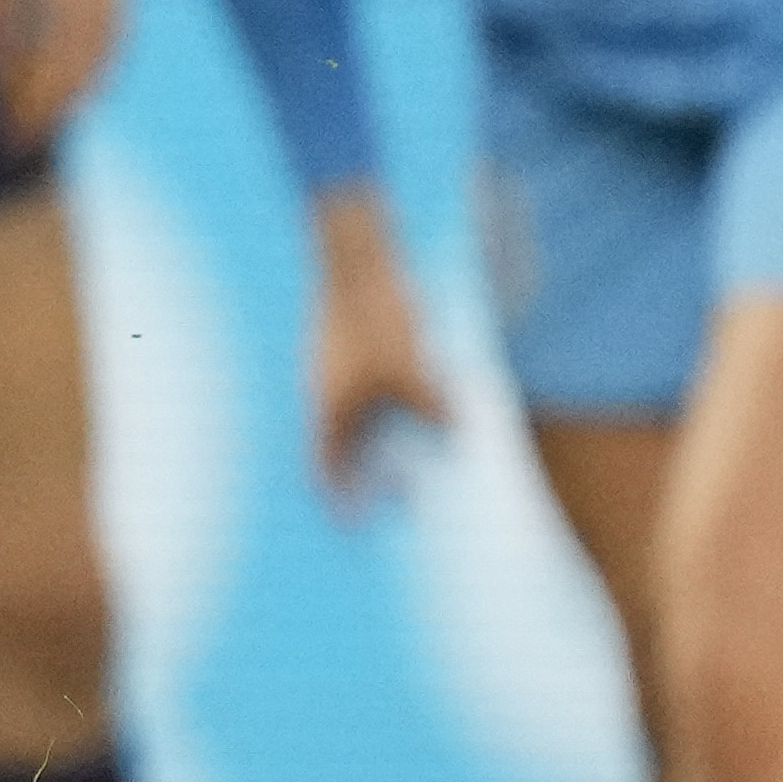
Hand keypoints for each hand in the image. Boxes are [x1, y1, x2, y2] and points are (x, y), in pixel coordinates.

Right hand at [303, 200, 446, 509]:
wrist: (353, 254)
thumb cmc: (376, 314)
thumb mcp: (412, 367)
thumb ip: (434, 407)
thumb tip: (458, 435)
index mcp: (330, 409)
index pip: (324, 472)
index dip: (339, 503)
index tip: (358, 527)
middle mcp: (324, 394)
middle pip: (338, 451)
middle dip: (367, 477)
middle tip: (404, 493)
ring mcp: (331, 370)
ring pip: (352, 420)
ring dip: (378, 441)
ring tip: (417, 448)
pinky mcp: (344, 349)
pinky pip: (362, 393)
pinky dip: (383, 410)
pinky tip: (417, 397)